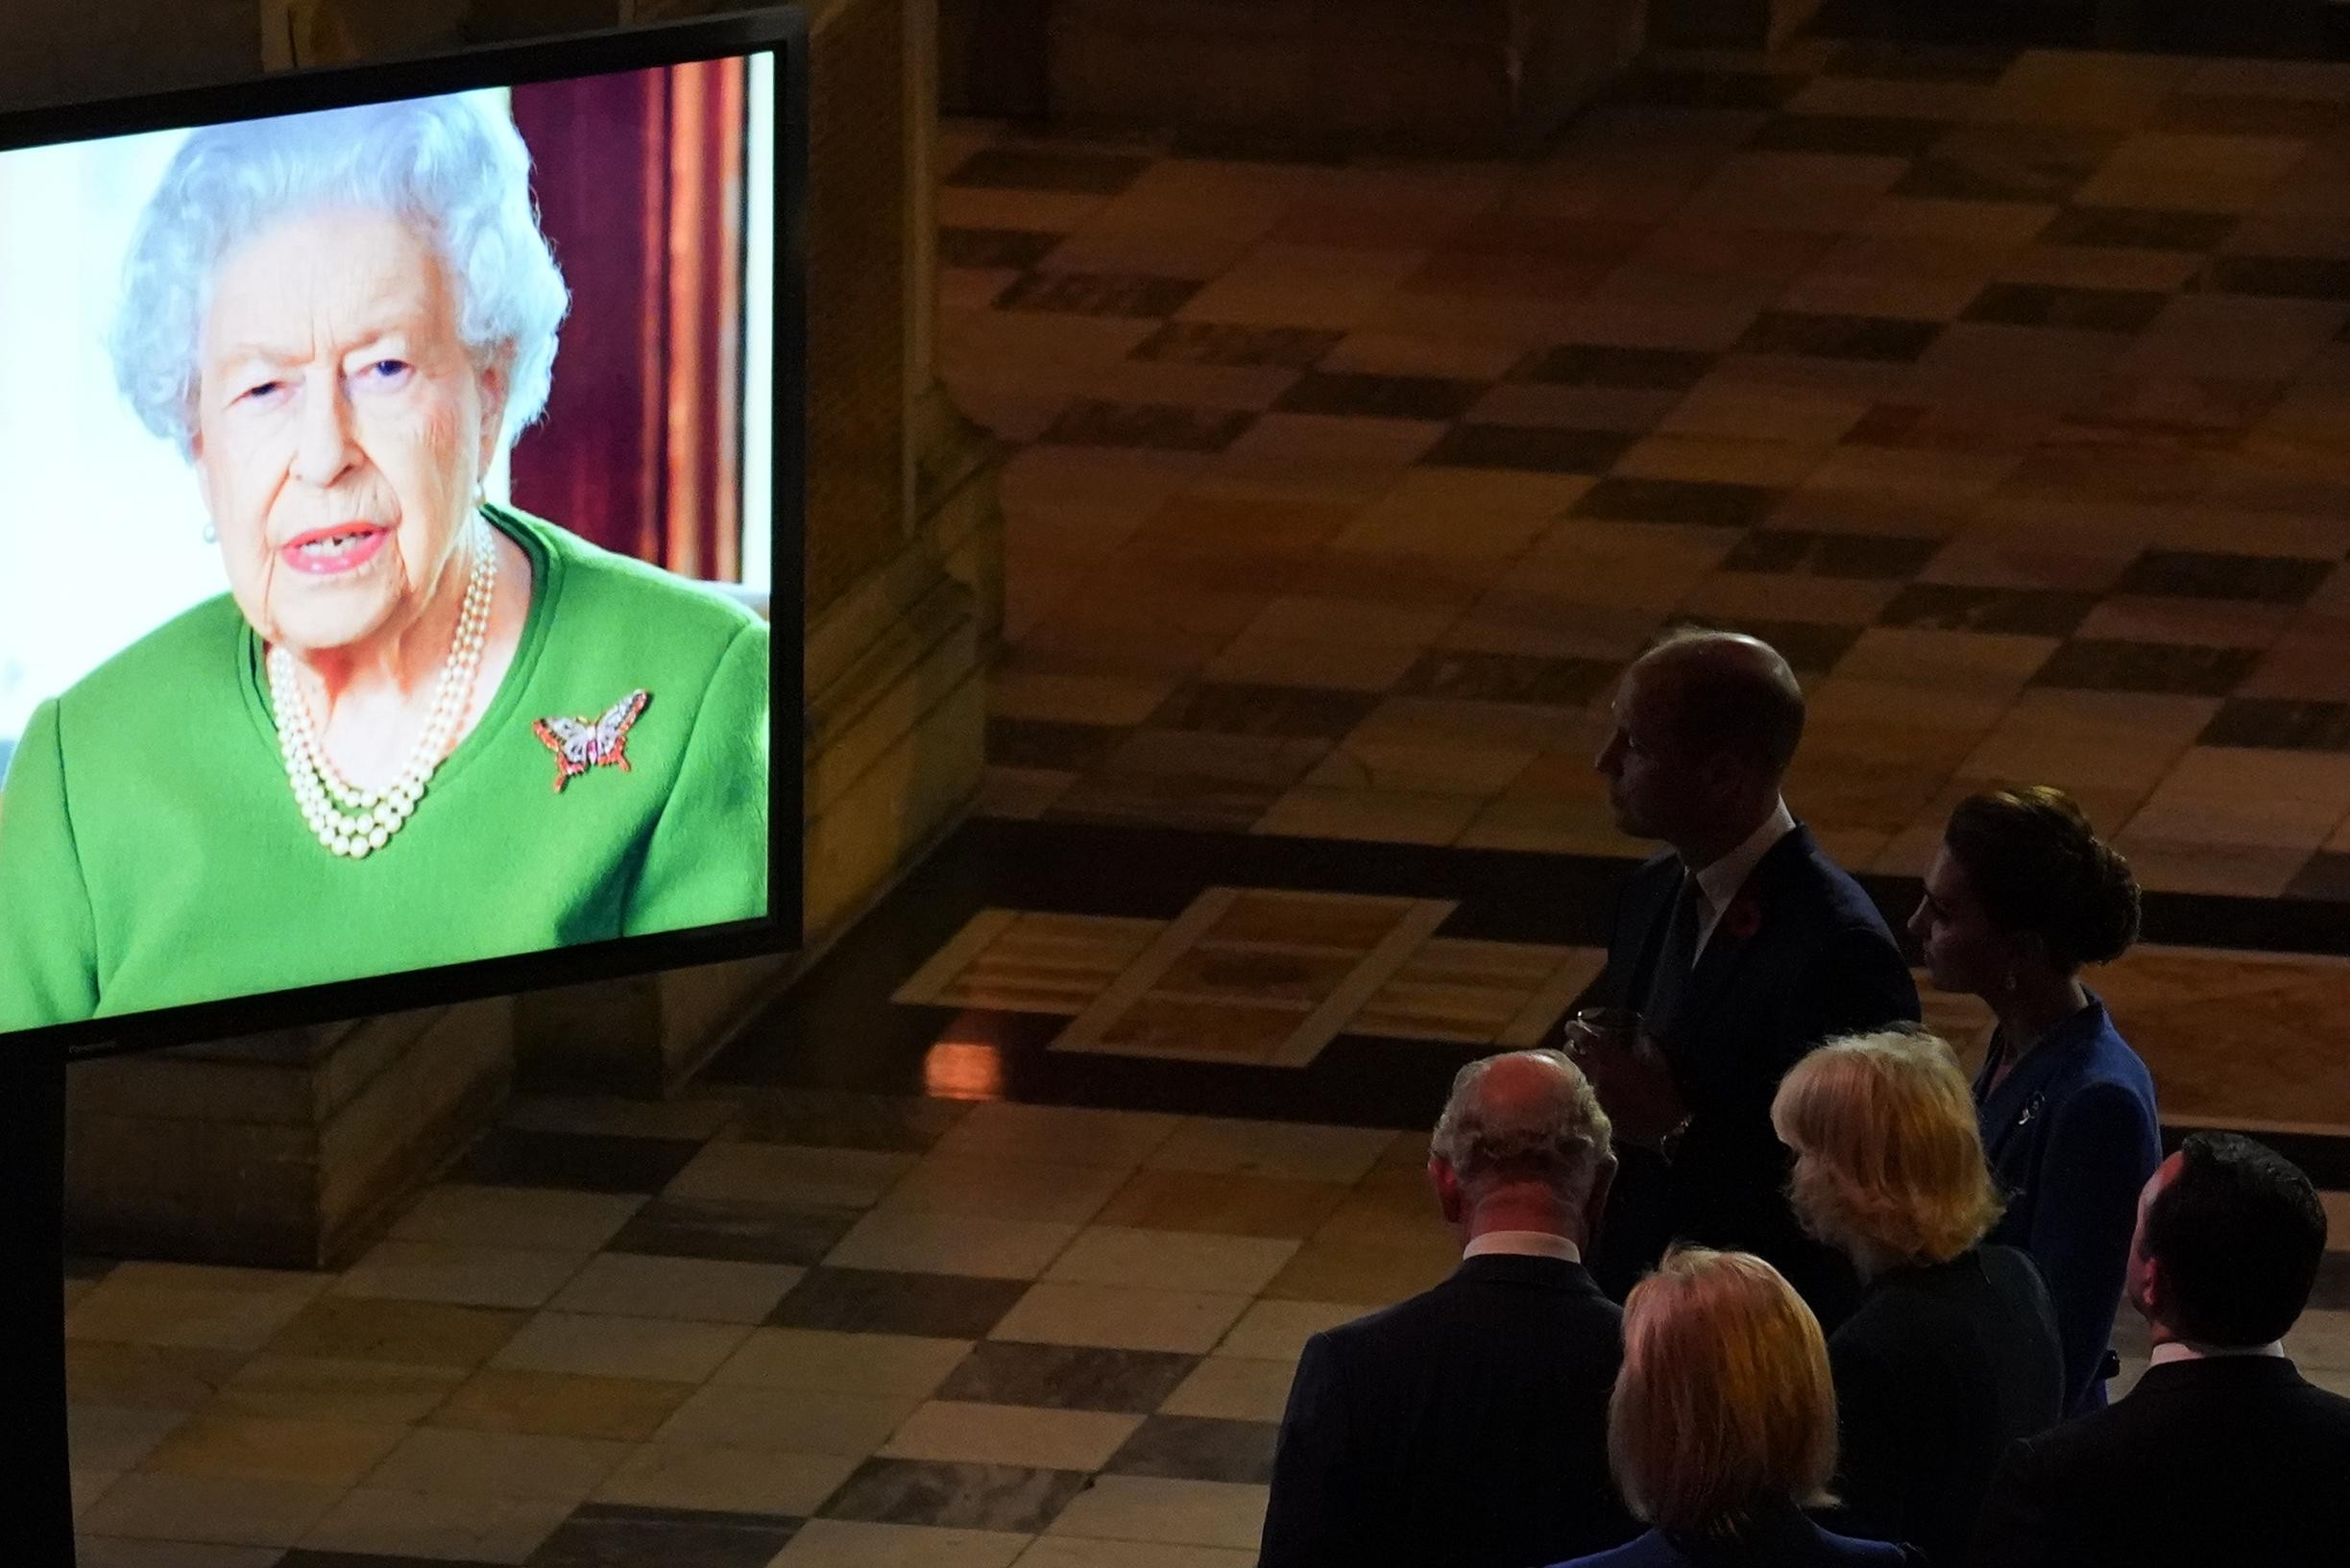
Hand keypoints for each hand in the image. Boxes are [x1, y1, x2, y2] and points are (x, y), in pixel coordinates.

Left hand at [1568, 1028, 1685, 1149]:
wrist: (1662, 1126)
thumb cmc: (1663, 1091)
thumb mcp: (1658, 1061)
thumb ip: (1647, 1046)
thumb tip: (1641, 1039)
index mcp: (1609, 1058)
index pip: (1584, 1038)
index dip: (1575, 1030)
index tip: (1572, 1026)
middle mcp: (1595, 1074)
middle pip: (1571, 1056)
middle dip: (1570, 1048)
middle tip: (1575, 1046)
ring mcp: (1591, 1093)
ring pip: (1573, 1075)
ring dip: (1574, 1068)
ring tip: (1580, 1066)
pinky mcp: (1594, 1110)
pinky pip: (1581, 1095)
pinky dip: (1583, 1088)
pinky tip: (1590, 1089)